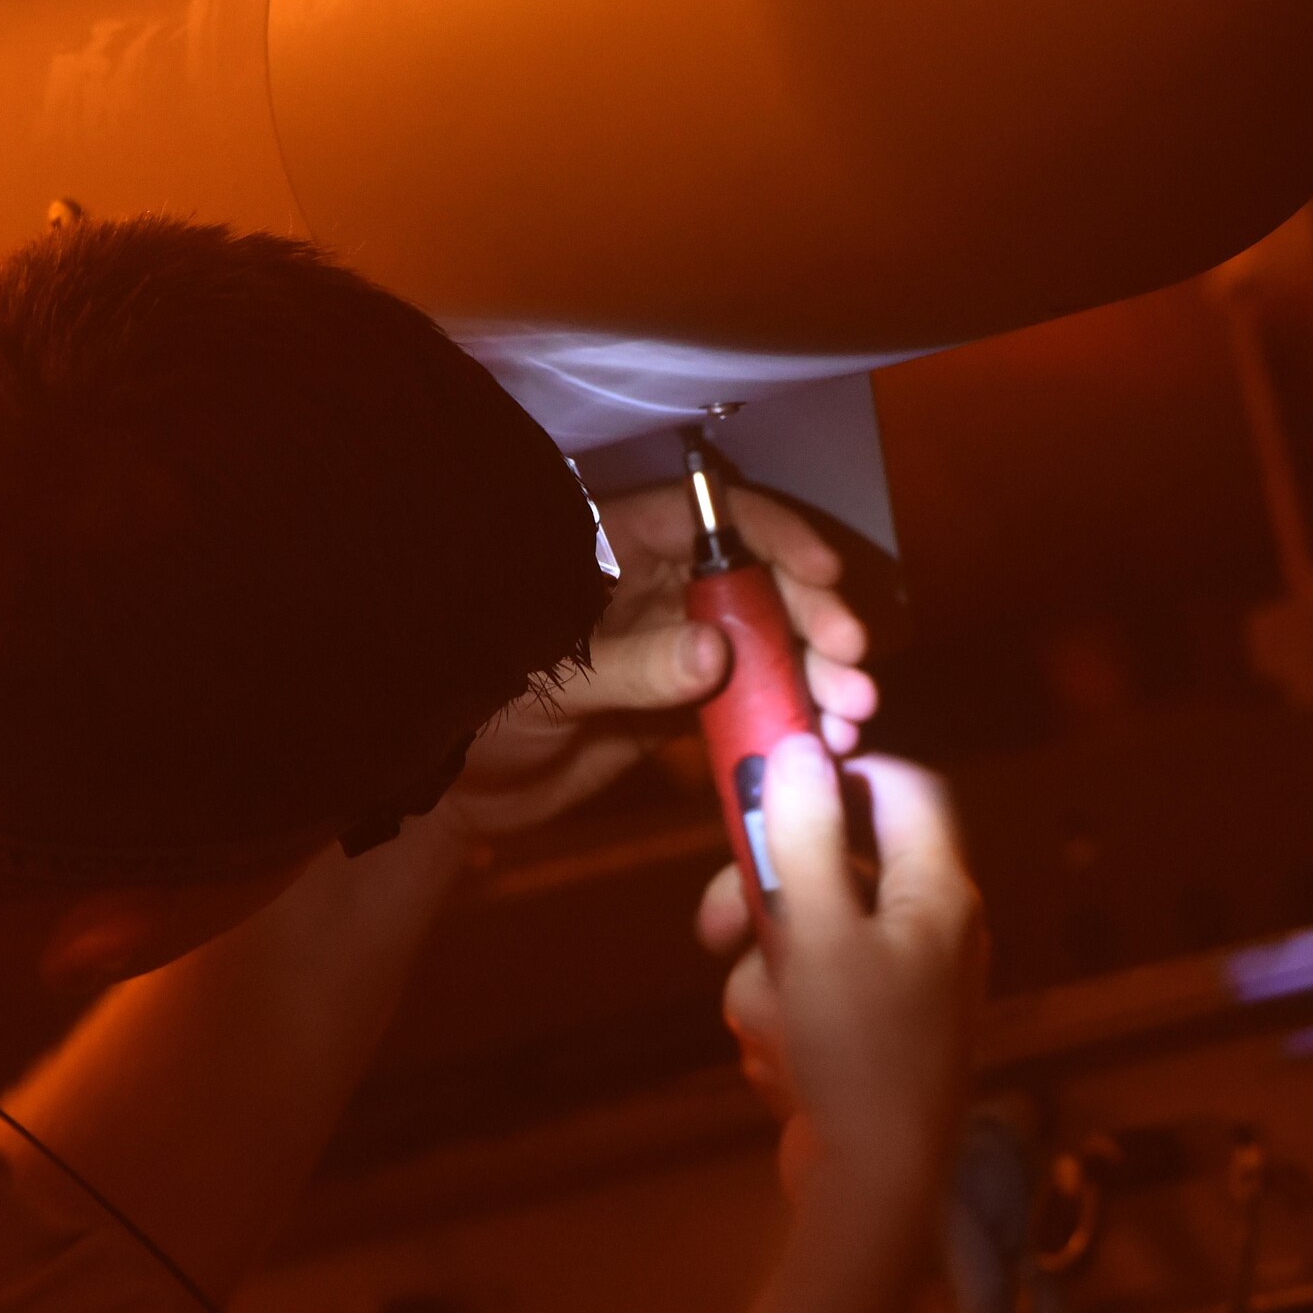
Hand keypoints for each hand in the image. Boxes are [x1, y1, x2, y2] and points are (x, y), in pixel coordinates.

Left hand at [439, 481, 877, 840]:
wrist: (459, 793)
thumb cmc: (478, 710)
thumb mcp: (547, 680)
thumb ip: (631, 664)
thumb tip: (715, 653)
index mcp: (616, 549)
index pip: (709, 518)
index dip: (774, 536)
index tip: (824, 572)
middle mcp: (658, 588)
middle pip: (756, 582)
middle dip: (812, 617)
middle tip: (853, 663)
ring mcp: (678, 647)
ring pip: (766, 645)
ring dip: (816, 674)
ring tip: (852, 713)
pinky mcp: (687, 707)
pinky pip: (752, 701)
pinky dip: (790, 717)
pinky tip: (828, 740)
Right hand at [696, 739, 983, 1207]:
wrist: (875, 1192)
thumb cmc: (858, 1054)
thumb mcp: (816, 933)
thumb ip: (804, 837)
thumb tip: (797, 749)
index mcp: (936, 893)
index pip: (902, 787)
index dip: (838, 772)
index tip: (770, 780)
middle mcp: (926, 931)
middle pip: (830, 866)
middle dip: (764, 899)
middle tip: (716, 925)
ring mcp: (896, 988)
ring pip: (800, 939)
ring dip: (765, 978)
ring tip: (770, 1030)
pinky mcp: (864, 1037)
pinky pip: (803, 997)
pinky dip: (781, 1023)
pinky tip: (784, 1066)